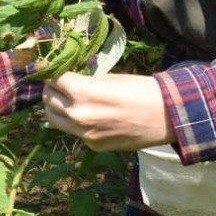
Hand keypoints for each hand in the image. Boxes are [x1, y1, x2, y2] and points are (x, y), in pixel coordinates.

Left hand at [41, 72, 174, 151]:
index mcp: (83, 92)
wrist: (166, 117)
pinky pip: (74, 132)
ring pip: (54, 120)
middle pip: (48, 100)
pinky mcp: (94, 146)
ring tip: (64, 100)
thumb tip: (67, 82)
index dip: (51, 73)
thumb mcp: (109, 78)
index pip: (53, 79)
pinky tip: (88, 116)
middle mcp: (79, 115)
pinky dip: (75, 123)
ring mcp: (85, 134)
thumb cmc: (141, 90)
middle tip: (57, 84)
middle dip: (50, 90)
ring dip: (56, 108)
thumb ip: (84, 82)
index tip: (52, 69)